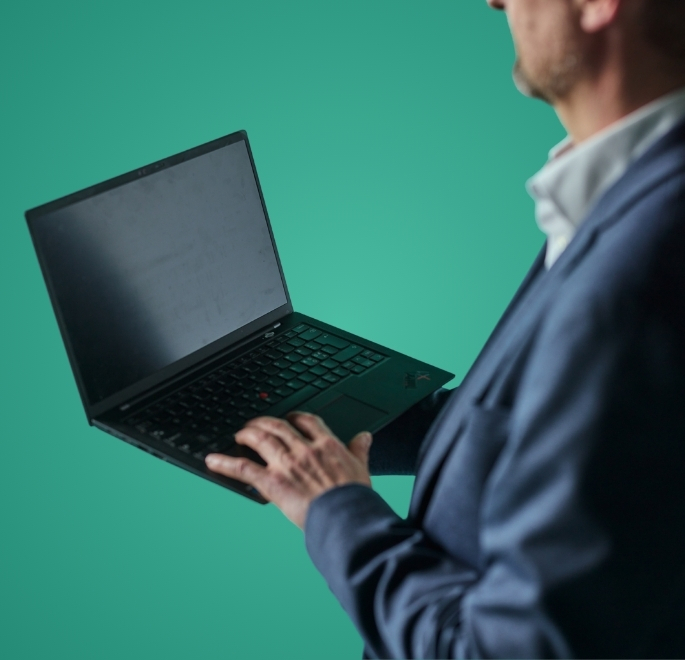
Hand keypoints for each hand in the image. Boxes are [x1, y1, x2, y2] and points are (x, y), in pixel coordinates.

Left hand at [205, 412, 372, 528]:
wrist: (345, 517)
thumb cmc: (354, 497)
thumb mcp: (361, 467)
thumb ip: (360, 449)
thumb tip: (364, 436)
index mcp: (326, 444)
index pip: (307, 421)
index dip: (295, 417)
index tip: (290, 418)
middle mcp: (303, 449)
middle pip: (278, 426)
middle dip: (265, 422)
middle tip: (257, 423)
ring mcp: (286, 464)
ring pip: (260, 439)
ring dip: (247, 433)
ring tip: (239, 433)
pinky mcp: (272, 482)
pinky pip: (243, 468)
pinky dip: (225, 462)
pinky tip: (212, 459)